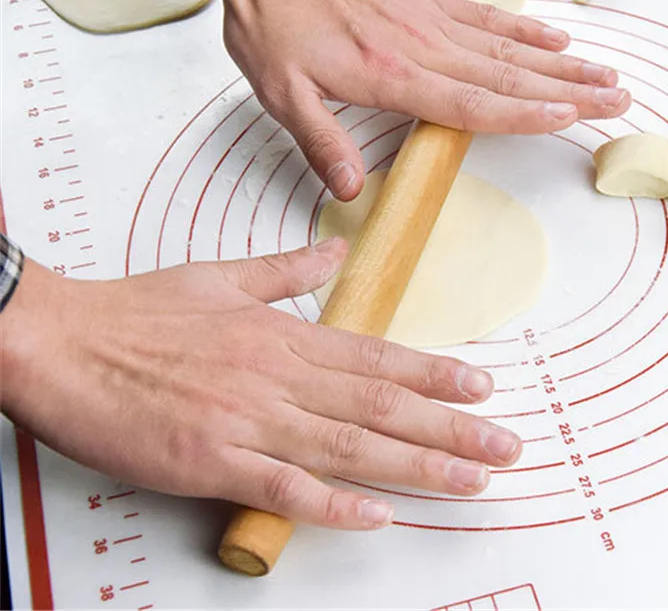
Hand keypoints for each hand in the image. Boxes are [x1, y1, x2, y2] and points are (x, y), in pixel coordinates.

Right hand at [0, 241, 521, 528]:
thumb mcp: (221, 275)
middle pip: (381, 406)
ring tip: (470, 478)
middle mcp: (278, 376)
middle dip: (452, 428)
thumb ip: (288, 268)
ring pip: (350, 446)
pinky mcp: (210, 461)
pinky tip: (378, 516)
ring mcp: (248, 420)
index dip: (437, 375)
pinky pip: (284, 487)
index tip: (483, 387)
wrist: (61, 341)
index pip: (378, 358)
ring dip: (418, 465)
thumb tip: (335, 251)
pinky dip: (334, 504)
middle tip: (506, 445)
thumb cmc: (136, 312)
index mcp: (283, 334)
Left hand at [201, 0, 630, 200]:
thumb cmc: (273, 25)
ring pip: (510, 47)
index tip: (572, 117)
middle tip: (617, 100)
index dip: (526, 114)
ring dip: (562, 62)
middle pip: (510, 76)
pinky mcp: (426, 2)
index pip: (474, 102)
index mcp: (393, 76)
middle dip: (569, 90)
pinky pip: (487, 18)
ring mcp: (430, 21)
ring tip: (606, 74)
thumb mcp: (280, 93)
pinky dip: (526, 28)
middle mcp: (423, 47)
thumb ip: (320, 141)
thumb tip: (350, 188)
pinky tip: (555, 37)